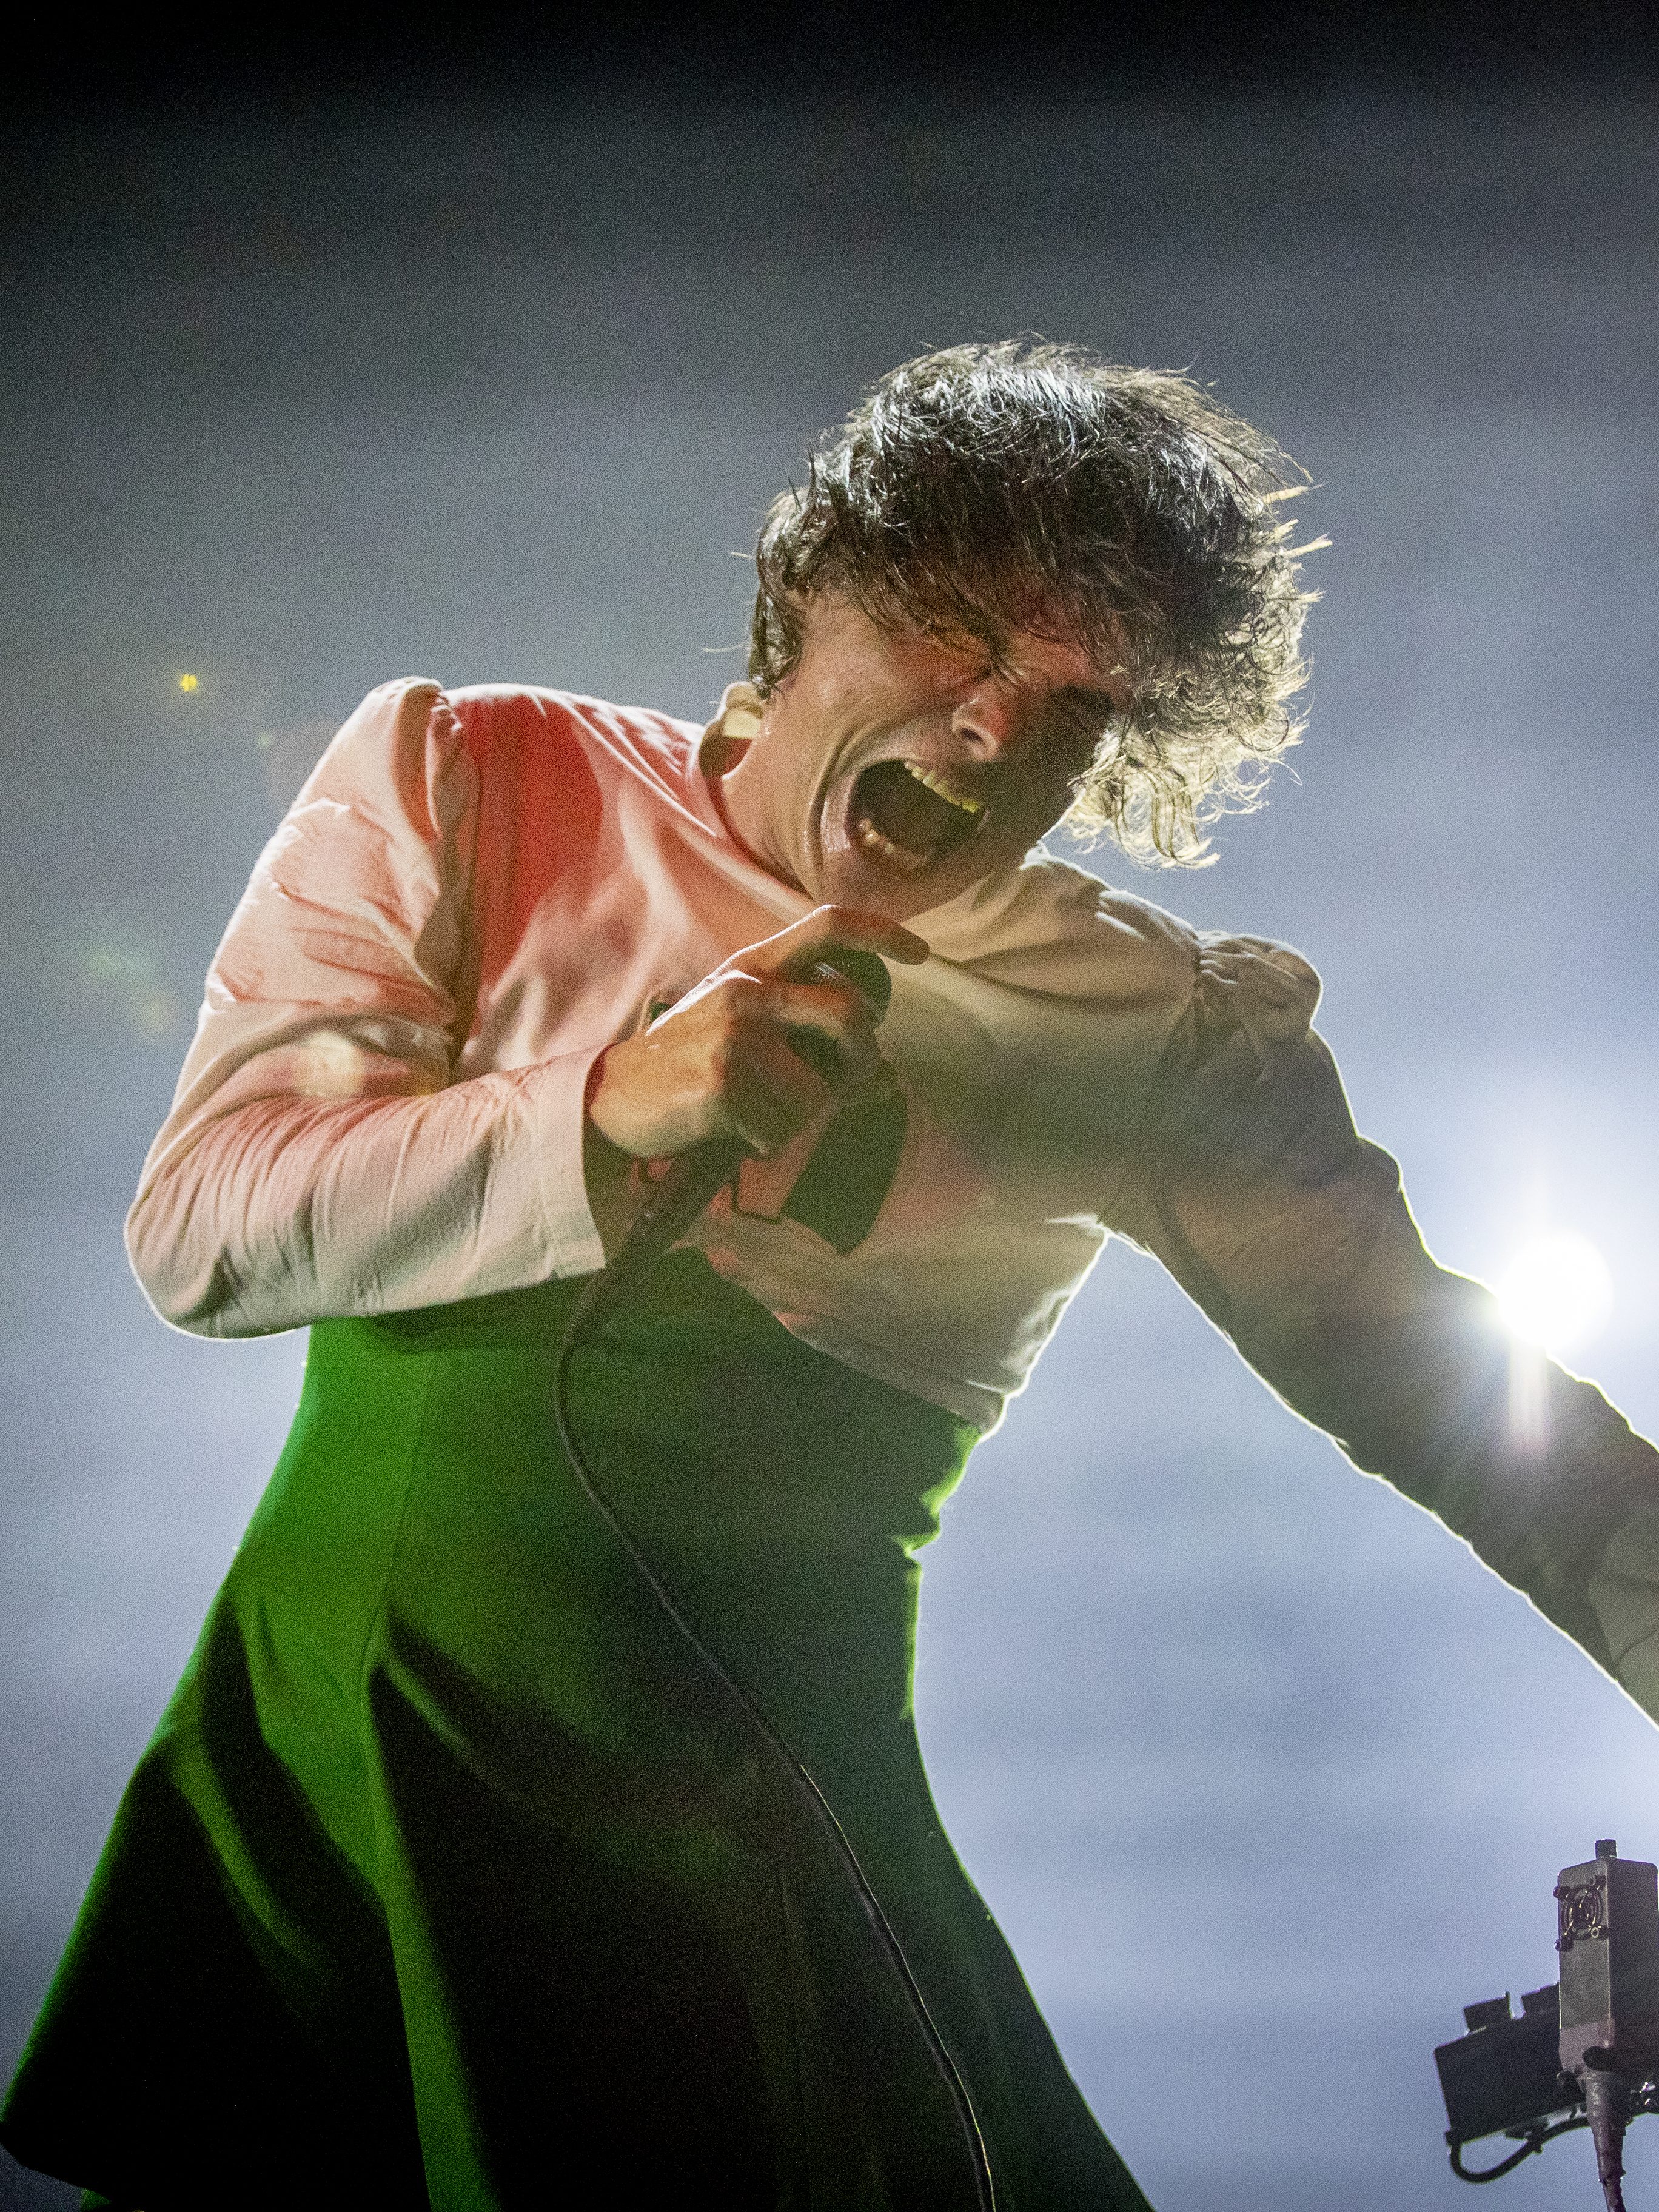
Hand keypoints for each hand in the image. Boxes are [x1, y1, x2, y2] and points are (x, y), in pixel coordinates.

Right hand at [586, 905, 927, 1163]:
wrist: (613, 1097)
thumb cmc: (689, 1066)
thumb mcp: (744, 1032)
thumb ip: (811, 1045)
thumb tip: (889, 1080)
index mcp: (755, 967)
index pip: (829, 928)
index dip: (882, 934)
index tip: (923, 955)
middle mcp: (748, 990)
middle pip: (849, 1016)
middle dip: (861, 1063)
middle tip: (846, 1086)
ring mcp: (734, 1035)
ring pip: (819, 1093)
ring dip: (799, 1119)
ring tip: (758, 1113)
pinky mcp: (723, 1083)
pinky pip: (782, 1129)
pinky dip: (767, 1142)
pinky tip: (734, 1129)